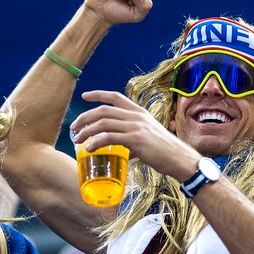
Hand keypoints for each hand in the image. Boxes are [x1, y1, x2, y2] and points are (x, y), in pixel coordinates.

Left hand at [70, 90, 200, 180]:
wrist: (179, 159)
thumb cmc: (165, 151)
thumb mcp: (148, 137)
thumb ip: (133, 139)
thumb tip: (123, 149)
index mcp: (139, 112)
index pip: (115, 97)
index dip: (98, 94)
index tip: (84, 96)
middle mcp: (136, 116)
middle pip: (103, 110)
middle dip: (85, 117)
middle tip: (73, 127)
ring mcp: (135, 126)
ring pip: (103, 123)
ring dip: (86, 131)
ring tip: (77, 140)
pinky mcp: (135, 139)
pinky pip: (109, 137)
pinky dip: (95, 142)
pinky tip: (89, 149)